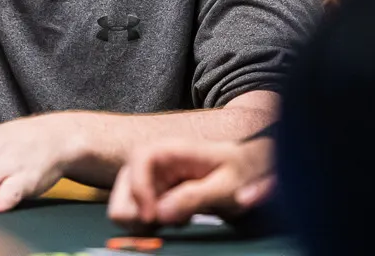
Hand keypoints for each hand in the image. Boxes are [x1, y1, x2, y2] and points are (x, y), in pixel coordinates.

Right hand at [108, 137, 273, 228]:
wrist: (250, 167)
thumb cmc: (242, 169)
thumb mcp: (227, 185)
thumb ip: (194, 197)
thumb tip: (161, 214)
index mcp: (172, 149)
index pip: (140, 158)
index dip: (138, 187)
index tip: (152, 216)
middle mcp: (156, 162)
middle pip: (124, 185)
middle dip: (137, 211)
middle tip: (164, 225)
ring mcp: (154, 178)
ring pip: (127, 203)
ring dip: (146, 219)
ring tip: (179, 220)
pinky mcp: (156, 193)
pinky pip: (141, 212)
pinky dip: (154, 222)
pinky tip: (179, 219)